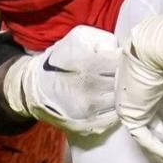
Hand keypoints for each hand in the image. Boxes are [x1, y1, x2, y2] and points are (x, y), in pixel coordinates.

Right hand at [0, 26, 120, 135]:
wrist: (34, 87)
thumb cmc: (60, 59)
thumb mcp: (79, 38)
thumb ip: (104, 40)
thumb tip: (122, 50)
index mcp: (88, 64)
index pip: (122, 63)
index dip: (127, 60)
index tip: (126, 60)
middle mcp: (89, 89)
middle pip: (123, 84)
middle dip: (128, 78)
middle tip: (128, 75)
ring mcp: (87, 110)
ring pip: (120, 103)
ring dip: (123, 96)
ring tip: (120, 88)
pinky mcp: (86, 125)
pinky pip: (112, 119)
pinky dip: (115, 111)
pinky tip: (112, 103)